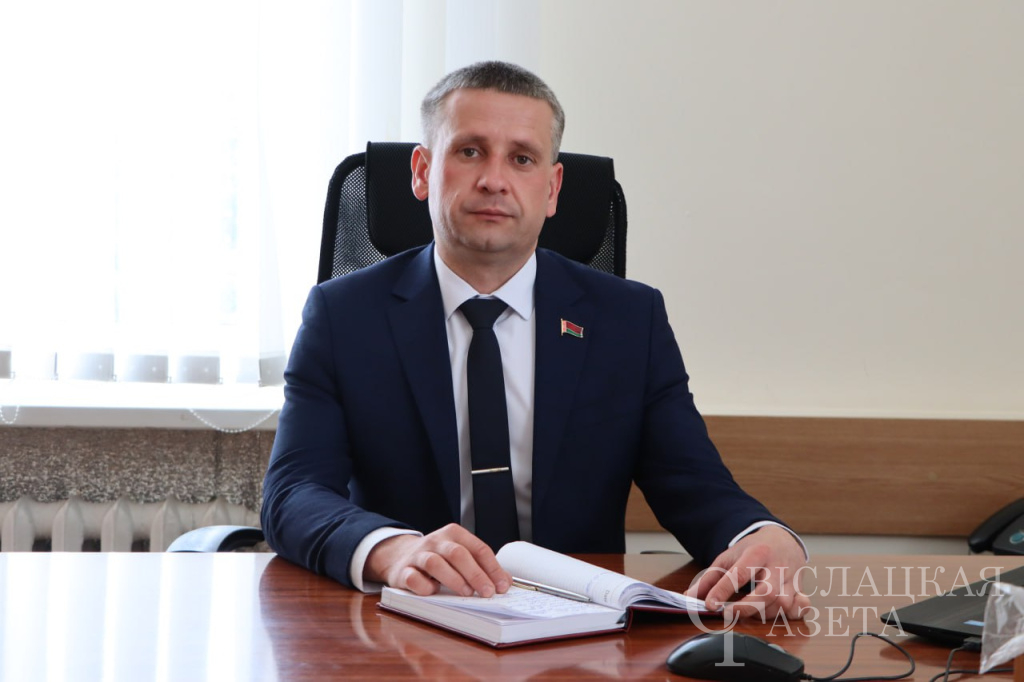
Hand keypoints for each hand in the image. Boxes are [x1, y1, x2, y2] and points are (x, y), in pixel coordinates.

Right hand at [365, 523, 511, 597]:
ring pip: (435, 563)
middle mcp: (436, 541)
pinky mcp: (403, 571)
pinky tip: (434, 592)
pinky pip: (413, 578)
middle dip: (476, 574)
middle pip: (458, 554)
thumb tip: (505, 582)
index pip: (478, 548)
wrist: (399, 556)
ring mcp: (418, 555)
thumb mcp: (460, 556)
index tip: (502, 586)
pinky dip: (425, 587)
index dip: (492, 568)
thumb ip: (482, 566)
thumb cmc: (438, 558)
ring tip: (466, 593)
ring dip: (453, 580)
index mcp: (454, 534)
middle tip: (487, 592)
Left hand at [686, 525, 809, 620]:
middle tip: (729, 614)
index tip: (710, 605)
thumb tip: (690, 597)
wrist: (780, 538)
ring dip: (764, 613)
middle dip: (746, 608)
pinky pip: (801, 607)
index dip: (722, 591)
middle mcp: (778, 565)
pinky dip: (789, 615)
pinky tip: (775, 612)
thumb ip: (709, 578)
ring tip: (749, 610)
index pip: (739, 574)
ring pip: (783, 603)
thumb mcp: (728, 558)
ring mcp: (792, 577)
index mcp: (756, 553)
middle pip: (767, 593)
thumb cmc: (752, 550)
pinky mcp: (802, 588)